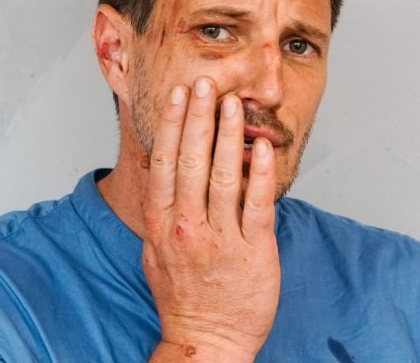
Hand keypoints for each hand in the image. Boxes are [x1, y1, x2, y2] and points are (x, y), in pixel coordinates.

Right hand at [143, 77, 279, 361]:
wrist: (206, 342)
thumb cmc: (183, 296)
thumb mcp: (156, 251)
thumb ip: (162, 209)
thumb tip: (162, 168)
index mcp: (163, 225)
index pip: (167, 164)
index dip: (175, 126)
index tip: (181, 95)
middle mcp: (187, 228)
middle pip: (194, 162)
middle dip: (201, 118)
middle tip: (208, 83)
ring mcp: (220, 241)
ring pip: (225, 177)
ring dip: (229, 136)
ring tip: (235, 103)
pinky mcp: (253, 253)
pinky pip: (257, 207)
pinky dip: (261, 174)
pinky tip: (263, 148)